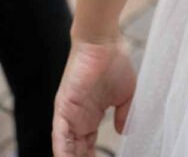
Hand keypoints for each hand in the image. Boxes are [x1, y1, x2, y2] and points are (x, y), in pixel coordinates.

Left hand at [53, 40, 135, 156]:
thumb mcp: (127, 93)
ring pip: (66, 147)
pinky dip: (63, 151)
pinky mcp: (63, 108)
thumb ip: (125, 113)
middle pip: (76, 150)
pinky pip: (60, 136)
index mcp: (90, 116)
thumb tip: (125, 131)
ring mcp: (69, 114)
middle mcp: (77, 118)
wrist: (104, 41)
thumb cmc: (115, 62)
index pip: (87, 146)